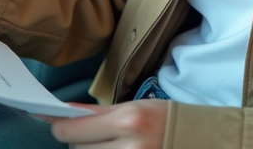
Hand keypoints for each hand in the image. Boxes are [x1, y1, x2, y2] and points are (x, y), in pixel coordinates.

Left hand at [44, 100, 168, 148]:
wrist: (195, 138)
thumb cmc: (161, 119)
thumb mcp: (130, 107)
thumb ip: (95, 113)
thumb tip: (63, 112)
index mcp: (127, 122)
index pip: (71, 131)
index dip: (59, 127)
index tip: (58, 124)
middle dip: (78, 141)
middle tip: (91, 135)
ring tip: (106, 144)